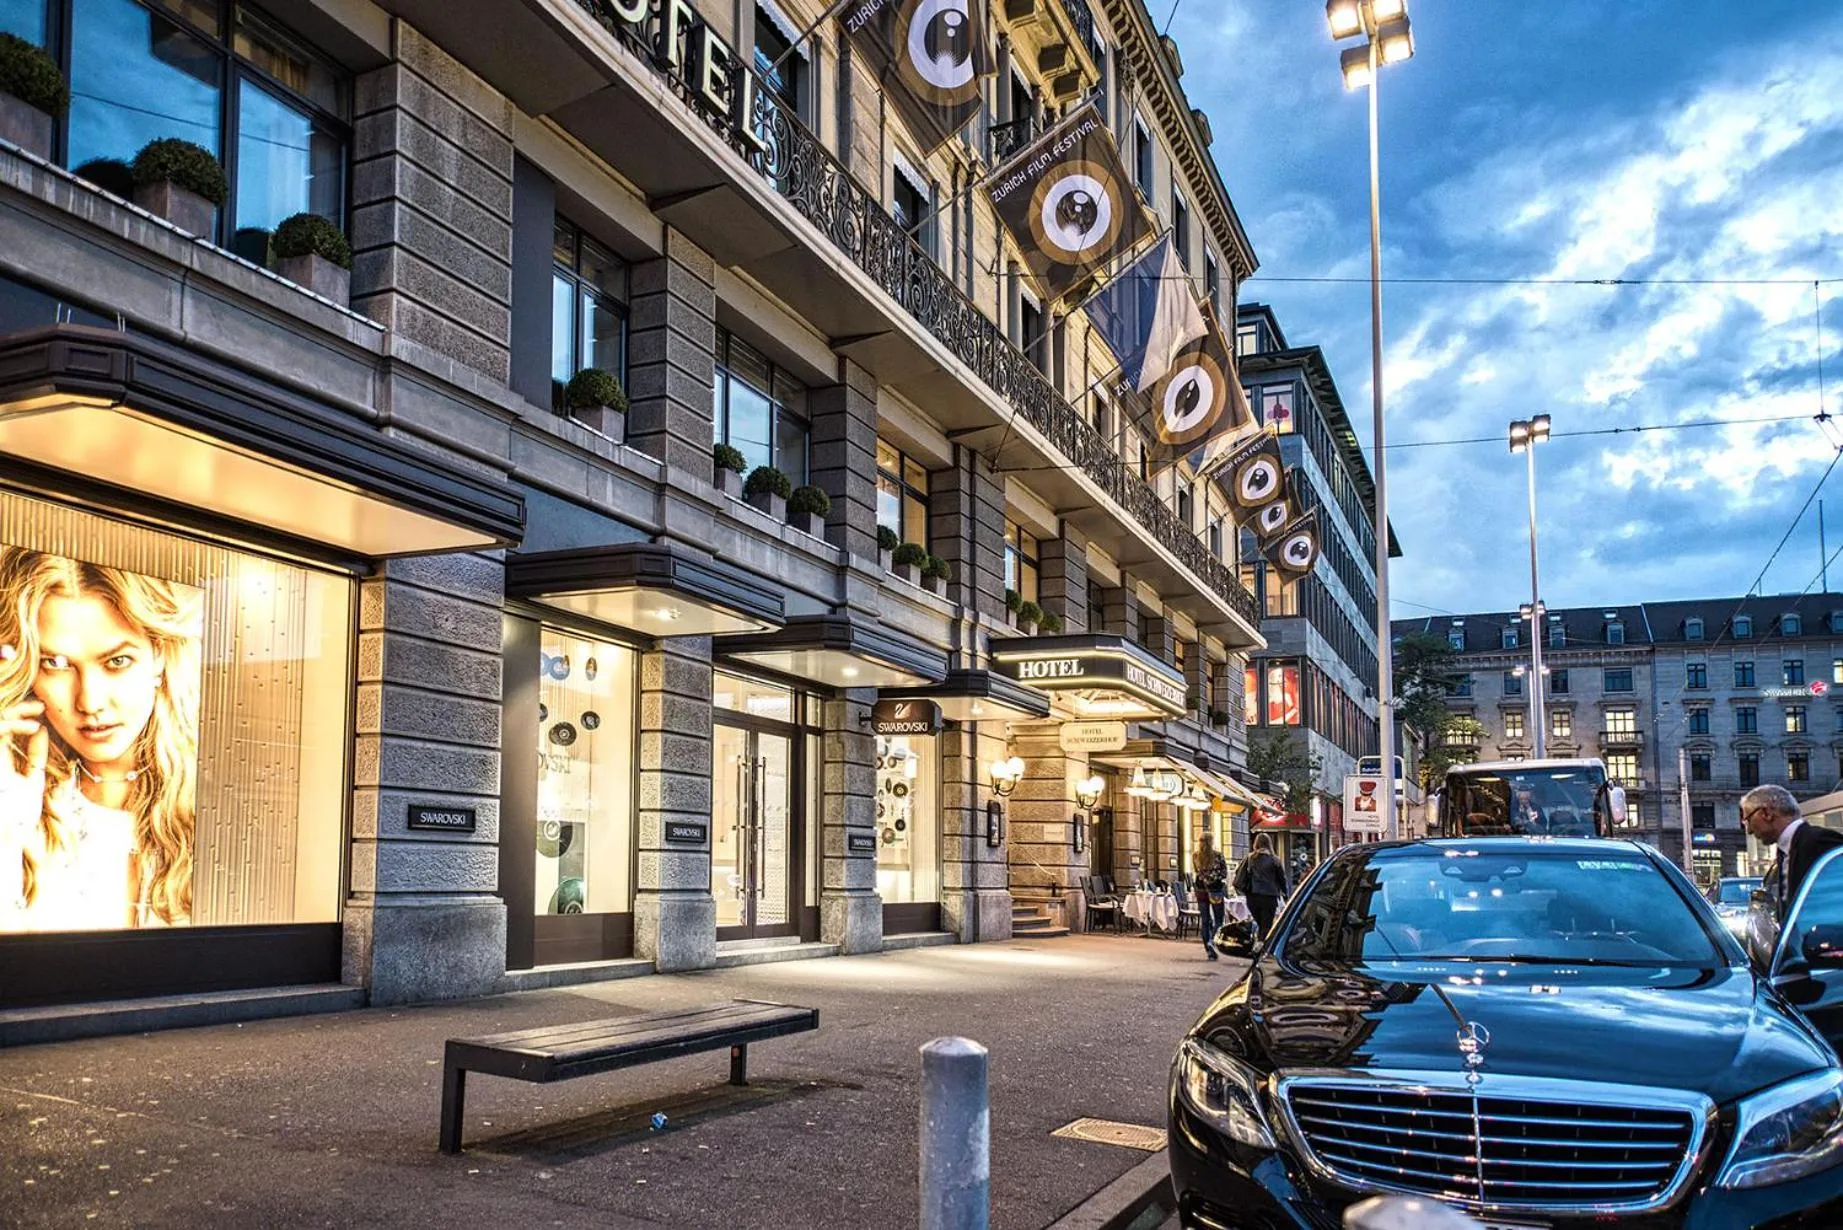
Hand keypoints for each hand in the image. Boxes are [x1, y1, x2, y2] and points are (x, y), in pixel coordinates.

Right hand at [1, 700, 48, 846]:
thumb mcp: (32, 780)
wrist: (9, 838)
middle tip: (39, 705)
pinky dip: (10, 727)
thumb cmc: (20, 816)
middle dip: (16, 710)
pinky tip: (33, 728)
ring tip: (37, 712)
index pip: (3, 730)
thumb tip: (41, 730)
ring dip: (13, 715)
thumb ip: (35, 757)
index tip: (41, 709)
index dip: (19, 716)